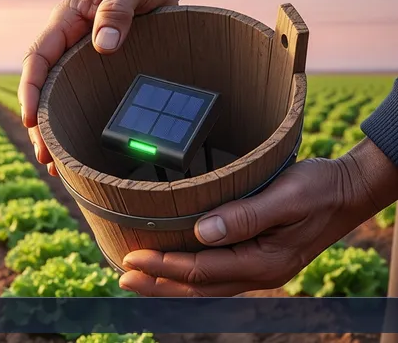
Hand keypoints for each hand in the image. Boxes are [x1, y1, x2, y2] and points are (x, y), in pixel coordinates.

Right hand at [18, 0, 178, 175]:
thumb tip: (104, 46)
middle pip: (44, 87)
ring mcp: (83, 60)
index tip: (30, 119)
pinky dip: (80, 125)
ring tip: (55, 166)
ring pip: (60, 99)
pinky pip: (84, 100)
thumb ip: (118, 10)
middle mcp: (68, 44)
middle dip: (40, 124)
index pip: (38, 58)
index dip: (30, 90)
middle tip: (45, 156)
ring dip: (56, 131)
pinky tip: (82, 152)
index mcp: (66, 22)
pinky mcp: (101, 72)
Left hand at [118, 139, 397, 296]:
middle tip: (123, 277)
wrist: (350, 190)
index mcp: (263, 262)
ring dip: (170, 282)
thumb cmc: (319, 189)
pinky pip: (217, 273)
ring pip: (206, 284)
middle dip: (158, 284)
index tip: (133, 258)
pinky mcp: (259, 258)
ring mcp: (260, 268)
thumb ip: (244, 216)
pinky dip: (190, 273)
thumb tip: (202, 231)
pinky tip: (174, 266)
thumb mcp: (285, 197)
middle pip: (199, 286)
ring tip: (139, 277)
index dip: (164, 266)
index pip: (202, 270)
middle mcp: (259, 272)